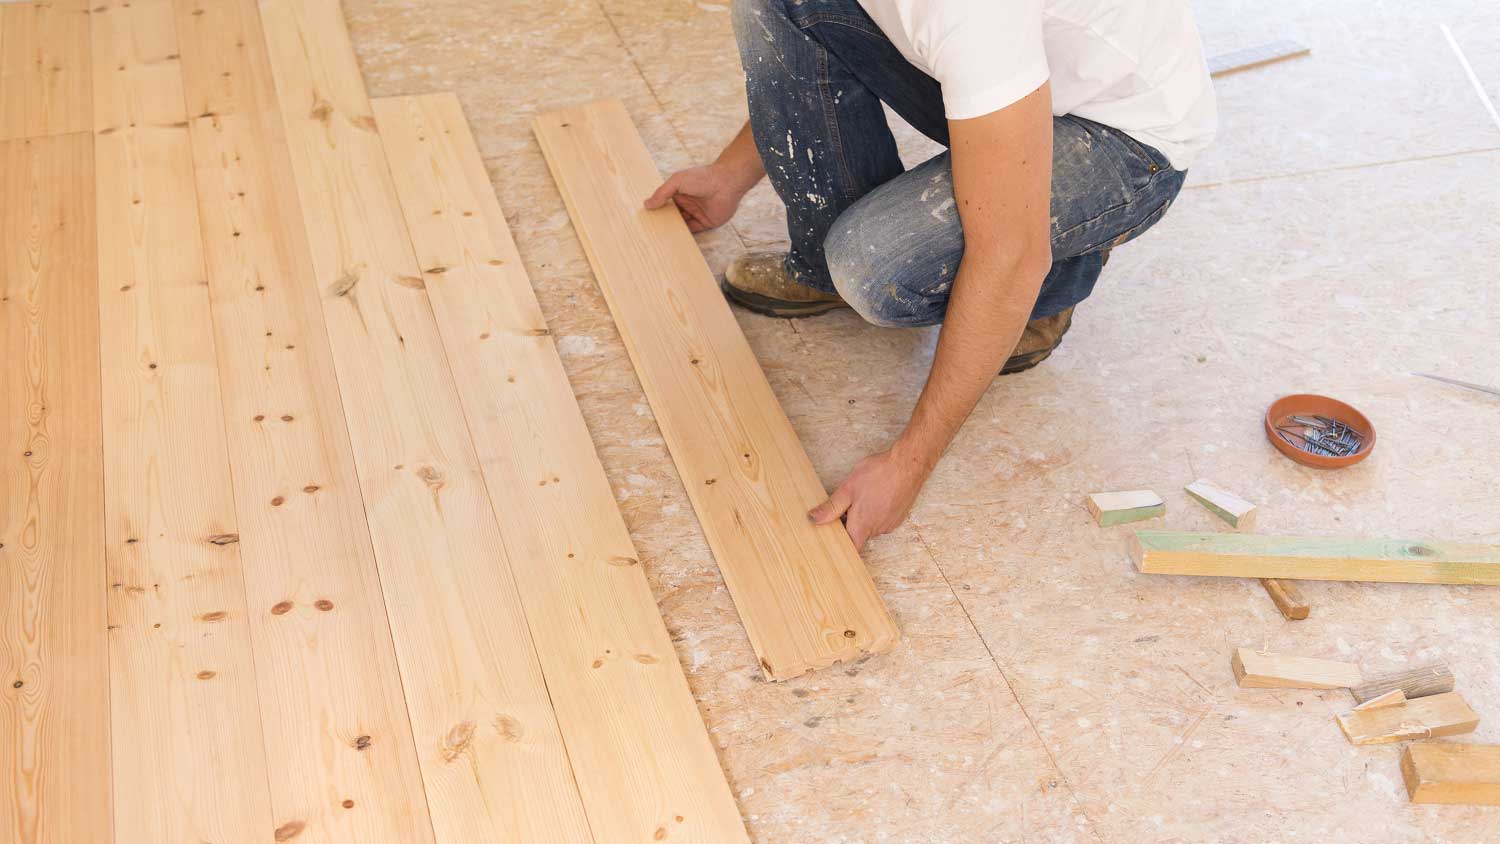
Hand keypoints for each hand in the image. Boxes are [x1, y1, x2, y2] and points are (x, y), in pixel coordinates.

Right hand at [644, 163, 748, 231]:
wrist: (726, 183)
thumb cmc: (702, 178)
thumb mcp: (677, 181)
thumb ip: (662, 193)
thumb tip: (647, 204)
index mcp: (680, 191)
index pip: (665, 202)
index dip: (656, 209)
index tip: (644, 218)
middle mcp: (688, 203)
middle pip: (672, 215)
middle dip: (663, 222)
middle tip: (649, 231)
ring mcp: (697, 213)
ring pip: (682, 224)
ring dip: (673, 230)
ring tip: (658, 239)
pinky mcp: (706, 222)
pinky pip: (694, 231)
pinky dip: (685, 235)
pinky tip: (674, 241)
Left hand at [809, 447, 932, 549]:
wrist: (908, 465)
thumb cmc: (879, 474)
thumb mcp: (848, 488)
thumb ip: (831, 507)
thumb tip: (814, 519)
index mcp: (863, 526)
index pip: (851, 549)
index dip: (841, 547)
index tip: (833, 539)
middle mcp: (878, 529)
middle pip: (859, 535)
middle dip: (849, 524)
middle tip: (843, 506)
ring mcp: (891, 523)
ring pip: (871, 526)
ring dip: (863, 517)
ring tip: (861, 496)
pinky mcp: (899, 516)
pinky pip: (882, 519)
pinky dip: (876, 511)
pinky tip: (874, 495)